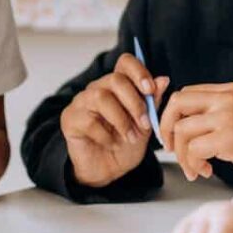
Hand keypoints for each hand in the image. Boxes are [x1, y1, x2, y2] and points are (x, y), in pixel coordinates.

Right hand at [60, 52, 170, 186]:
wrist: (108, 171)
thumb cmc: (125, 144)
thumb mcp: (145, 125)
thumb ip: (152, 103)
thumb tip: (163, 80)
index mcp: (118, 85)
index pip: (125, 62)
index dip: (139, 72)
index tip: (151, 90)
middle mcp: (98, 88)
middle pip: (115, 79)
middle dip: (135, 103)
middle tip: (146, 124)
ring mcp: (81, 102)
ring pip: (101, 97)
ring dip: (121, 120)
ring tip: (131, 137)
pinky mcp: (69, 119)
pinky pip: (88, 121)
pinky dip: (106, 136)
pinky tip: (112, 144)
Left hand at [159, 83, 232, 180]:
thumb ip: (213, 113)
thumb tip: (177, 122)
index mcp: (230, 90)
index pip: (185, 94)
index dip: (171, 116)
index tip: (172, 136)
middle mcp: (228, 98)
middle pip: (177, 104)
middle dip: (166, 129)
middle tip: (170, 150)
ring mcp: (230, 116)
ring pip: (183, 131)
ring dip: (182, 156)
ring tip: (195, 169)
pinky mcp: (231, 137)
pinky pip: (194, 150)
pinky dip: (194, 165)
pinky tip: (207, 172)